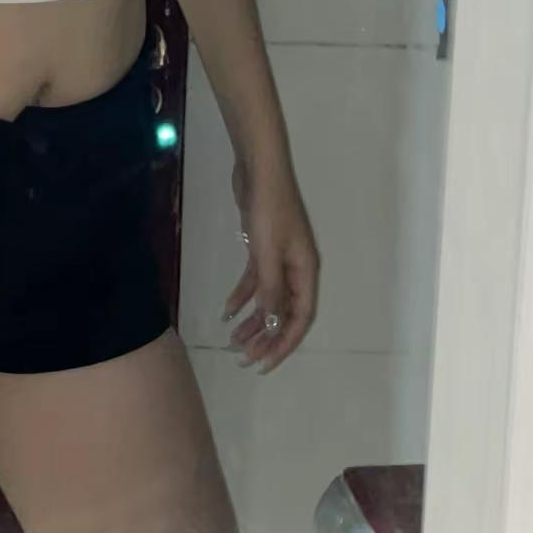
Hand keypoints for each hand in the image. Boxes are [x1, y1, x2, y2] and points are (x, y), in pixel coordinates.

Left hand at [223, 158, 318, 371]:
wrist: (259, 168)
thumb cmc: (268, 209)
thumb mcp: (268, 253)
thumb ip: (271, 291)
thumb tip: (274, 327)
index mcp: (305, 271)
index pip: (299, 318)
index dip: (284, 344)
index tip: (263, 363)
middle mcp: (296, 268)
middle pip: (284, 312)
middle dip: (265, 337)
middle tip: (242, 357)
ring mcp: (279, 258)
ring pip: (268, 298)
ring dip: (252, 320)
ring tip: (233, 340)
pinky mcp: (262, 247)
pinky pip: (255, 281)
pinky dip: (242, 296)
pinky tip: (226, 311)